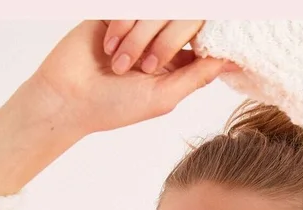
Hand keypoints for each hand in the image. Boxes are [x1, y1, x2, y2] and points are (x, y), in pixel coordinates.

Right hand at [31, 19, 241, 137]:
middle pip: (183, 20)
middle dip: (164, 43)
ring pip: (157, 12)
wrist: (68, 96)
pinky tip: (108, 48)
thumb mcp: (163, 97)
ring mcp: (138, 23)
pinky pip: (131, 6)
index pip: (202, 38)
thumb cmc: (114, 106)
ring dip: (138, 39)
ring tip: (119, 65)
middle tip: (144, 67)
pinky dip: (122, 26)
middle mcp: (159, 40)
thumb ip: (197, 76)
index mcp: (176, 63)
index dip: (205, 37)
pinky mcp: (115, 11)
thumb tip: (234, 62)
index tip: (193, 48)